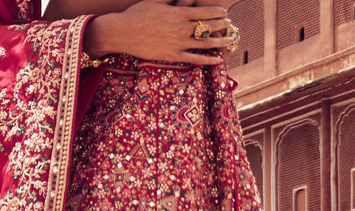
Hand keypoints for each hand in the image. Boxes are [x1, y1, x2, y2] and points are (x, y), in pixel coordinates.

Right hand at [85, 0, 232, 64]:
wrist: (124, 32)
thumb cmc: (138, 14)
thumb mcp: (156, 1)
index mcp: (178, 12)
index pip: (204, 11)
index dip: (216, 12)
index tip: (224, 13)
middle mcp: (181, 28)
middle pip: (207, 26)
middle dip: (220, 25)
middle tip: (230, 25)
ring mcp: (178, 43)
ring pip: (204, 43)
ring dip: (220, 42)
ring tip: (230, 41)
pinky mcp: (173, 56)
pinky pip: (194, 59)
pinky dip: (207, 60)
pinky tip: (218, 60)